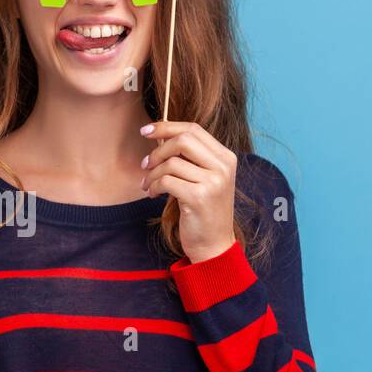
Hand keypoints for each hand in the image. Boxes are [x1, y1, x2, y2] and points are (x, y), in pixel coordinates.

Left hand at [139, 120, 237, 263]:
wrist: (214, 245)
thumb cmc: (203, 211)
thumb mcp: (204, 179)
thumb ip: (191, 158)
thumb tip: (160, 136)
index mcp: (226, 158)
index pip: (194, 129)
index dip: (166, 126)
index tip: (145, 130)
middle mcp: (223, 167)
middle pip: (183, 140)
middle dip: (157, 150)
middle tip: (145, 164)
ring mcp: (213, 182)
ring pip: (171, 162)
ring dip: (152, 173)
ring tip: (148, 185)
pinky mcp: (199, 197)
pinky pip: (166, 181)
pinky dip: (154, 186)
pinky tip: (153, 194)